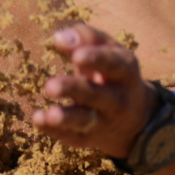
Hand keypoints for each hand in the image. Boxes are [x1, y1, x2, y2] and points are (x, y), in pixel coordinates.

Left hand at [28, 23, 156, 158]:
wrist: (136, 118)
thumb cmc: (113, 73)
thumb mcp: (109, 50)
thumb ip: (86, 38)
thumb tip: (58, 37)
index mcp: (125, 72)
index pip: (113, 64)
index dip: (96, 59)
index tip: (76, 56)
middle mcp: (118, 99)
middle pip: (96, 95)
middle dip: (73, 90)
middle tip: (50, 87)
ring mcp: (105, 121)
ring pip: (85, 120)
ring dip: (66, 118)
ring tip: (49, 114)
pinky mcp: (89, 137)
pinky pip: (72, 136)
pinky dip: (55, 130)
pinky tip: (38, 119)